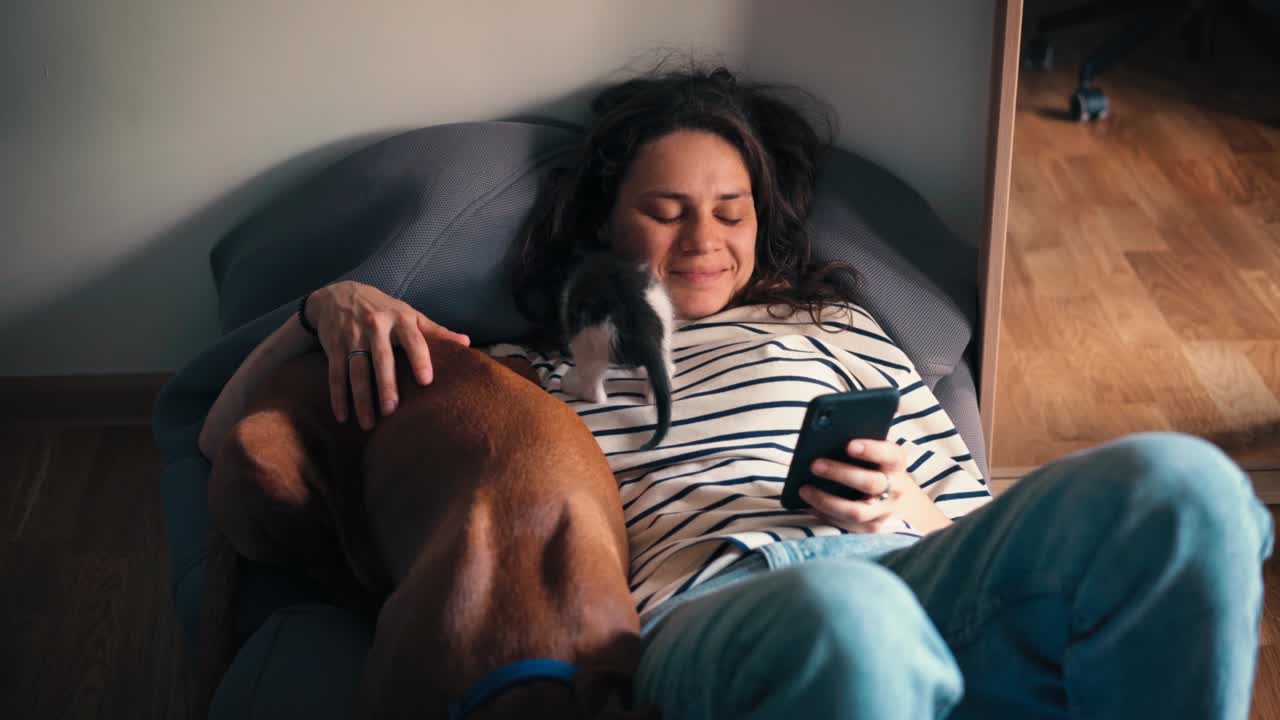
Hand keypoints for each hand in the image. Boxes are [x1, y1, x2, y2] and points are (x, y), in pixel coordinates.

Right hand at [305, 281, 470, 429]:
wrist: (339, 293)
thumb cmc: (384, 309)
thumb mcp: (409, 314)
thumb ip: (436, 330)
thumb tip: (467, 342)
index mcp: (399, 319)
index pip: (413, 340)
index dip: (420, 359)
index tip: (426, 381)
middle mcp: (375, 326)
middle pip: (381, 359)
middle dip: (386, 385)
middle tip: (392, 411)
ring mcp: (352, 336)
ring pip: (356, 370)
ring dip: (361, 398)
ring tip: (368, 423)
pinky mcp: (333, 345)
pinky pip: (335, 374)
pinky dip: (337, 396)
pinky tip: (342, 416)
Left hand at [800, 439, 914, 533]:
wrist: (898, 498)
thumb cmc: (876, 466)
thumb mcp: (875, 453)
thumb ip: (856, 447)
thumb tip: (822, 442)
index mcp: (897, 463)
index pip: (889, 455)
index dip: (871, 450)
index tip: (849, 445)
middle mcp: (896, 489)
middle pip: (870, 484)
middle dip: (841, 474)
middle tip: (814, 465)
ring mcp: (885, 512)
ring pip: (856, 511)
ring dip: (827, 501)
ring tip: (804, 489)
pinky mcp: (872, 528)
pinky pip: (846, 525)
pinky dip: (825, 514)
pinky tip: (808, 504)